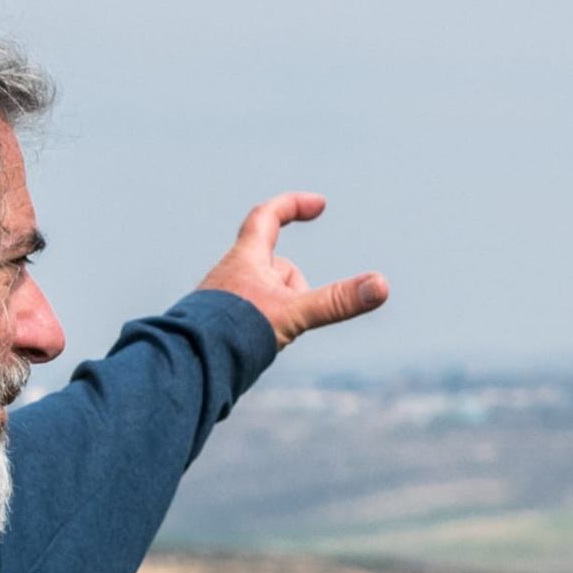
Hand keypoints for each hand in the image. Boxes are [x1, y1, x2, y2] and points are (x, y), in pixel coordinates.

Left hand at [196, 192, 389, 349]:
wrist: (189, 366)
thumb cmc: (234, 334)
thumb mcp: (293, 314)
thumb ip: (337, 301)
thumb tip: (382, 286)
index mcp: (245, 259)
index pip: (268, 217)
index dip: (293, 205)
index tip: (319, 205)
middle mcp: (231, 275)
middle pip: (276, 267)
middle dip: (295, 288)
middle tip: (290, 314)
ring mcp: (224, 301)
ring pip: (266, 296)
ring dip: (279, 312)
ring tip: (267, 339)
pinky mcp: (218, 327)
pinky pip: (251, 320)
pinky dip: (263, 330)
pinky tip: (252, 353)